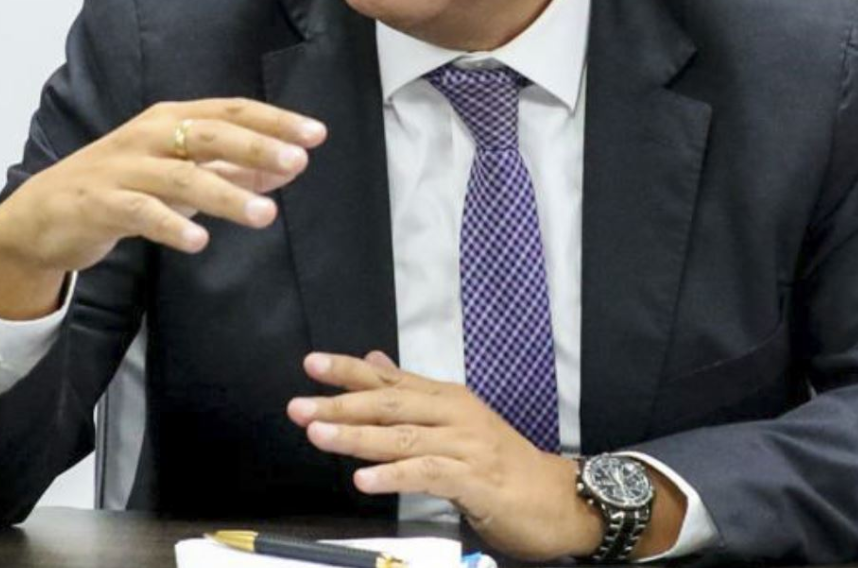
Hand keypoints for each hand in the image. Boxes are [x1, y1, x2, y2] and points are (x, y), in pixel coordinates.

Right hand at [0, 99, 324, 319]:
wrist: (41, 214)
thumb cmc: (124, 187)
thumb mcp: (182, 175)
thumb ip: (234, 171)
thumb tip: (289, 169)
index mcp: (171, 120)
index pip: (232, 111)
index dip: (275, 121)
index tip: (317, 135)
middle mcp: (148, 136)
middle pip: (208, 134)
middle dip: (255, 147)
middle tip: (297, 163)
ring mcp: (122, 169)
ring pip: (180, 177)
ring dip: (226, 195)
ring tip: (266, 217)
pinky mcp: (98, 204)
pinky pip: (140, 213)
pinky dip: (171, 225)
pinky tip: (200, 241)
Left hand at [291, 352, 682, 561]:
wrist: (556, 498)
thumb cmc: (501, 463)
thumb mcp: (456, 422)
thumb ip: (413, 392)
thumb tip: (374, 358)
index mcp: (449, 399)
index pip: (392, 379)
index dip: (351, 370)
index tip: (312, 363)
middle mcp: (457, 415)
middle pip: (393, 403)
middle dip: (343, 404)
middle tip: (300, 408)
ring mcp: (467, 445)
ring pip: (404, 437)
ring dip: (358, 437)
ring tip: (319, 436)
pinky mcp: (475, 479)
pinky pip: (428, 473)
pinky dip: (394, 475)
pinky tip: (364, 480)